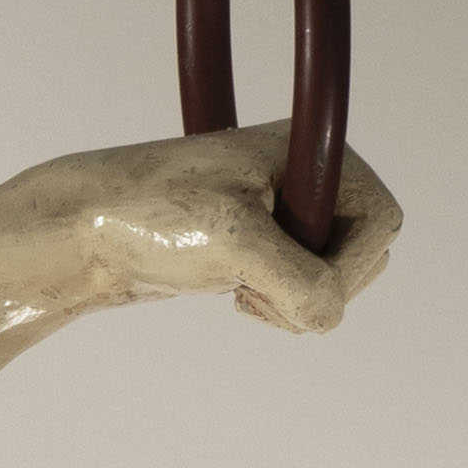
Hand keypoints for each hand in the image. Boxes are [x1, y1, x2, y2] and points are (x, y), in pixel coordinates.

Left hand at [76, 127, 403, 337]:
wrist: (85, 229)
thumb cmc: (149, 213)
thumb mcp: (234, 244)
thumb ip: (300, 280)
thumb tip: (327, 315)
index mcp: (313, 153)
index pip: (381, 224)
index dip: (349, 266)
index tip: (290, 278)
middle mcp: (308, 177)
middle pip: (366, 257)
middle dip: (319, 286)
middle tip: (256, 287)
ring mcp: (285, 214)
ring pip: (334, 280)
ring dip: (296, 300)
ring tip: (241, 290)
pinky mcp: (261, 246)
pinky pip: (302, 290)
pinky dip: (278, 306)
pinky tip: (235, 295)